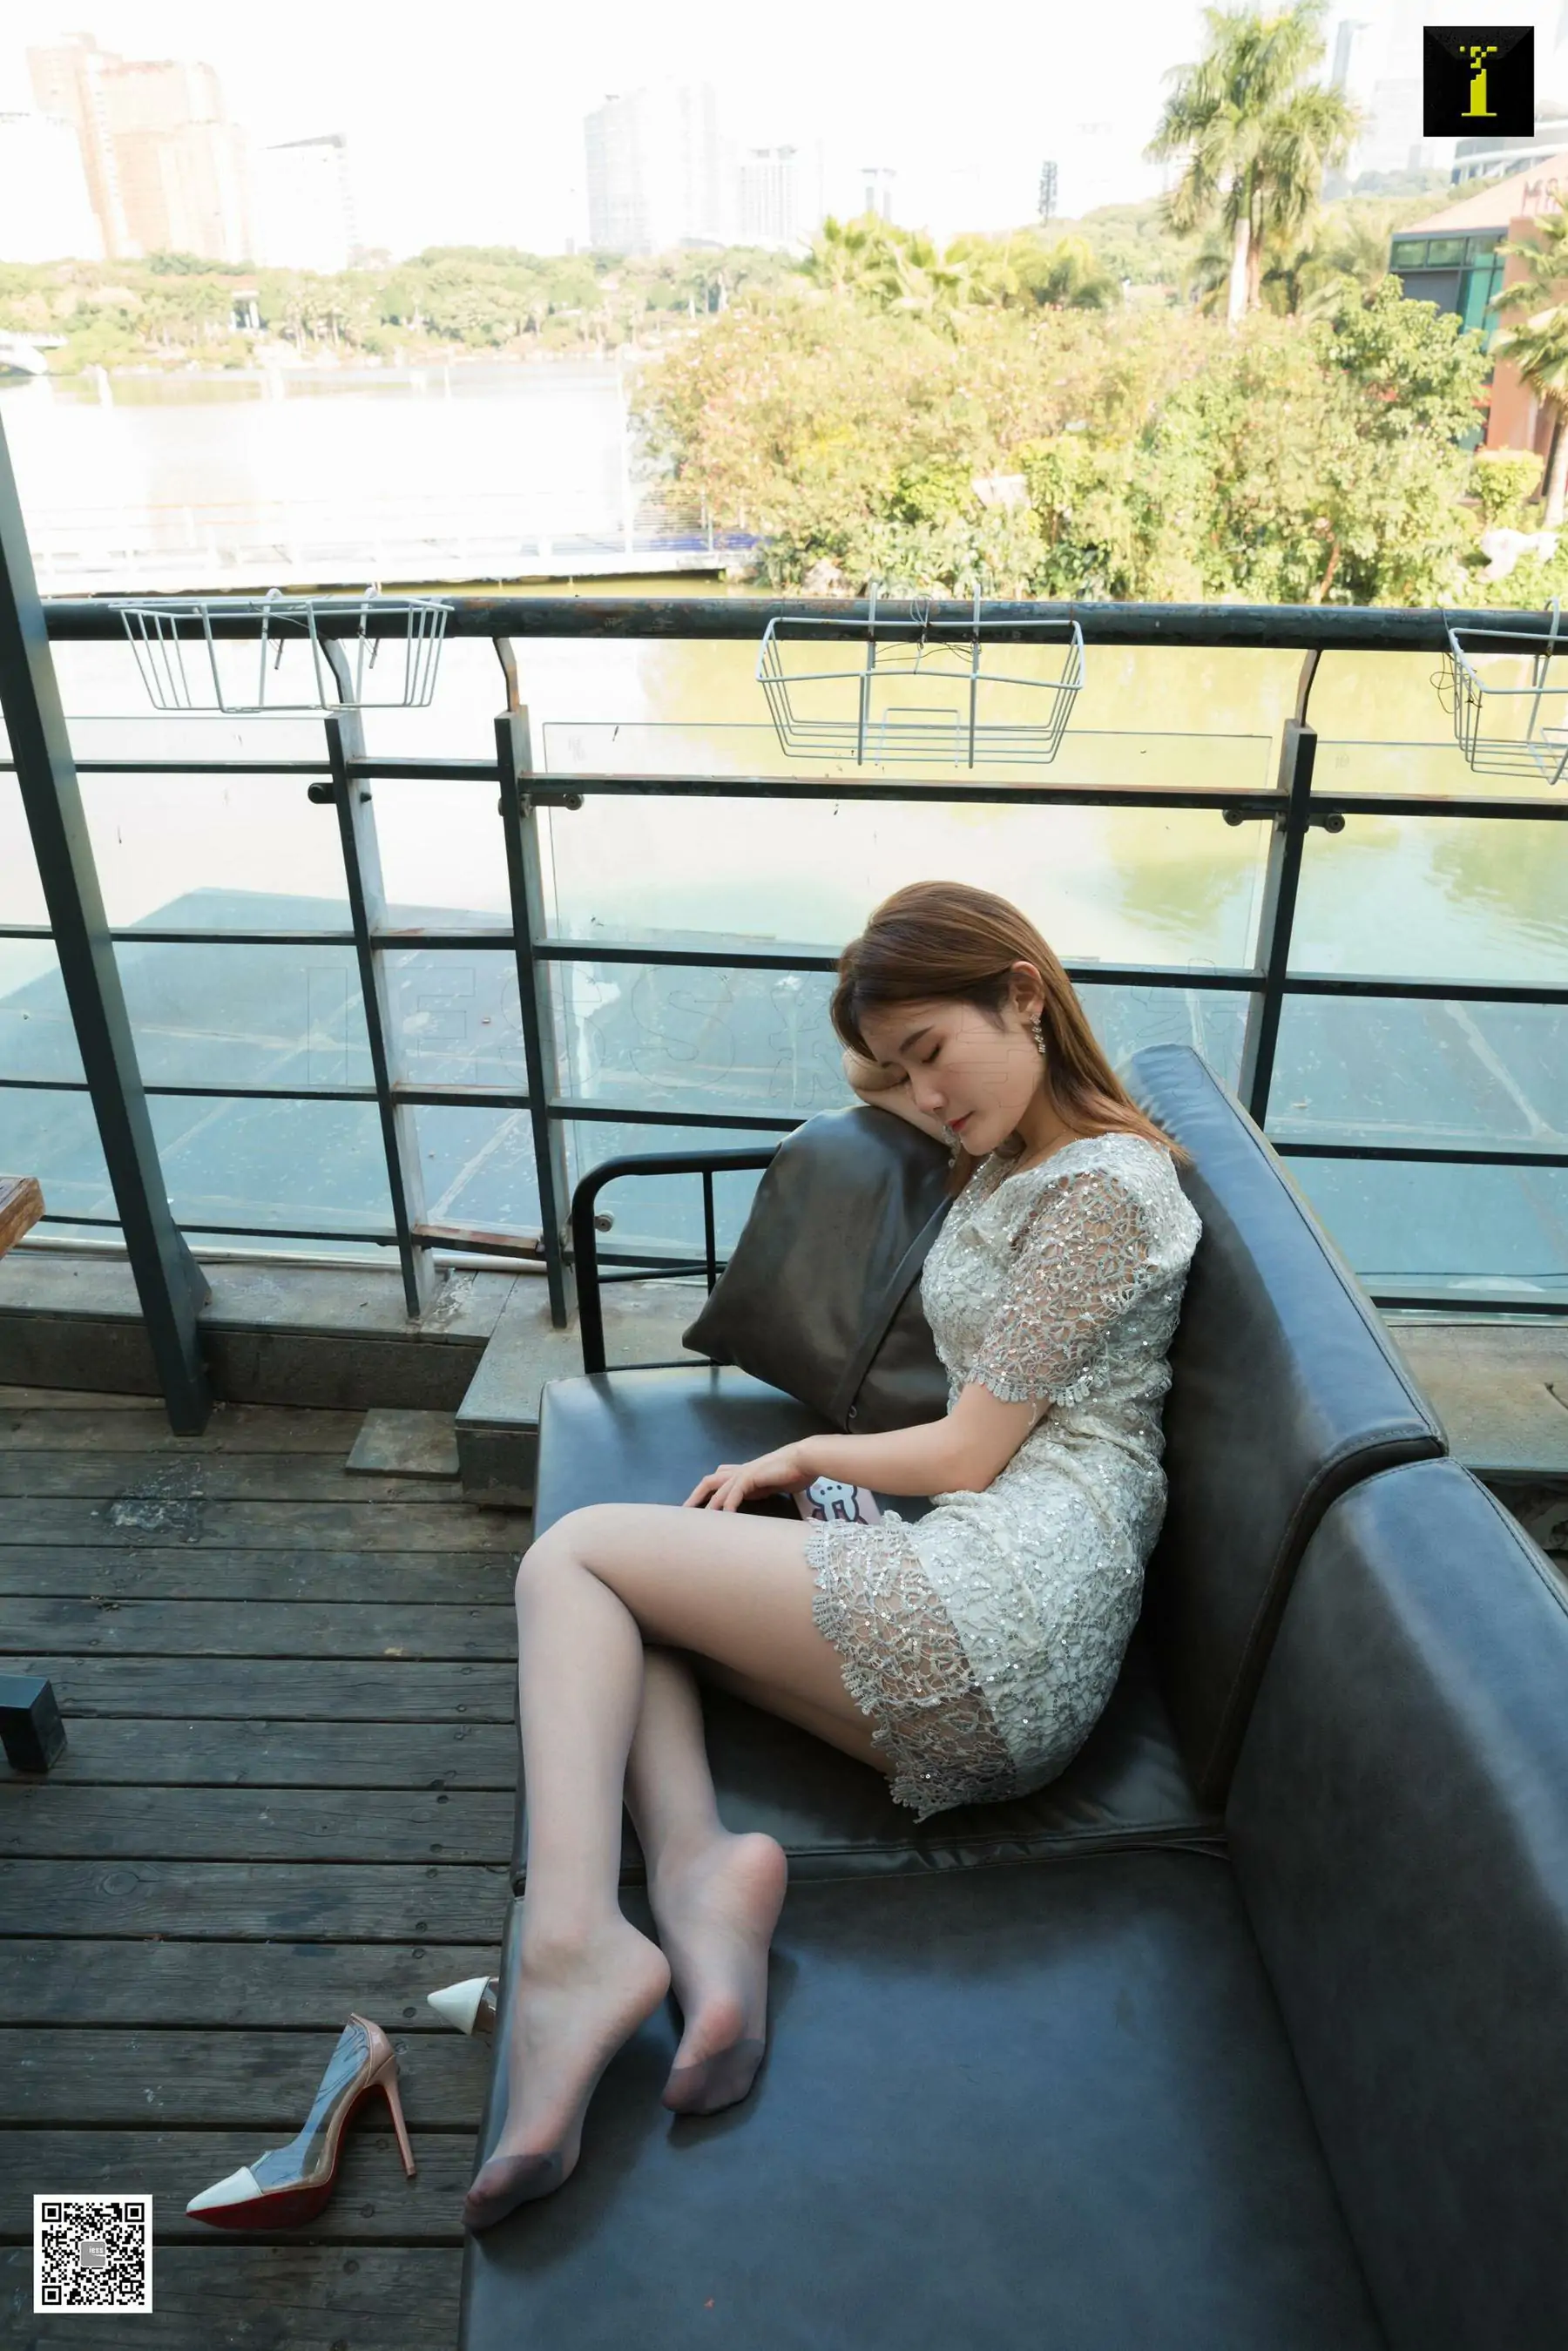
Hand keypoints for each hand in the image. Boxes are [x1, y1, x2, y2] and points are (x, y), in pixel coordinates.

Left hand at [683, 1442, 812, 1511]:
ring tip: (699, 1521)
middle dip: (696, 1496)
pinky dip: (728, 1505)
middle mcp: (740, 1471)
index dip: (706, 1493)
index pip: (718, 1480)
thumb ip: (762, 1492)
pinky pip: (734, 1493)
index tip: (697, 1508)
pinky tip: (726, 1517)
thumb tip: (756, 1504)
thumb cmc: (795, 1472)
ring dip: (707, 1504)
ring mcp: (744, 1472)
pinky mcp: (751, 1476)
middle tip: (685, 1514)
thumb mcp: (773, 1486)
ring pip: (717, 1488)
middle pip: (709, 1481)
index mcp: (744, 1473)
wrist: (805, 1459)